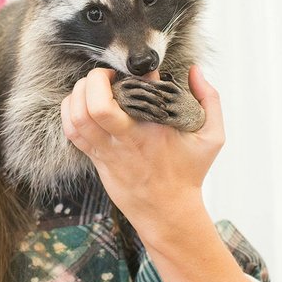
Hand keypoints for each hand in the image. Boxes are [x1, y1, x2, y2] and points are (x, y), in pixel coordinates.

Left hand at [61, 67, 261, 281]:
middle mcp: (129, 138)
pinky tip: (80, 102)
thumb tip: (195, 71)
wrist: (168, 212)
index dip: (141, 71)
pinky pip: (71, 131)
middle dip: (96, 79)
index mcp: (157, 129)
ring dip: (79, 92)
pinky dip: (69, 111)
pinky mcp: (96, 158)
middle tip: (108, 74)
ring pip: (78, 116)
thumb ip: (210, 100)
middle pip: (98, 105)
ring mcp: (108, 150)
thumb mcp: (212, 137)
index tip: (145, 70)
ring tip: (92, 85)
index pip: (143, 88)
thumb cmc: (188, 173)